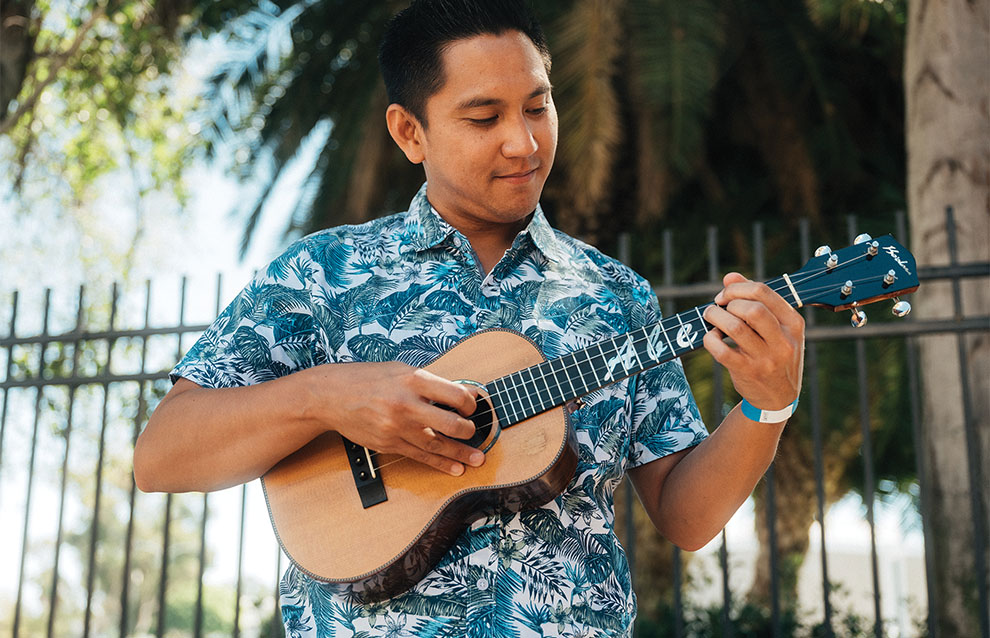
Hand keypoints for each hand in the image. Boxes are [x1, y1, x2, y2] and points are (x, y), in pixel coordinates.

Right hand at [307, 361, 484, 475]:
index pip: (455, 394)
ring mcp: (396, 427)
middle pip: (450, 423)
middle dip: (469, 430)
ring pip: (437, 444)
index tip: (473, 406)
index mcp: (413, 379)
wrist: (330, 395)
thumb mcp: (400, 369)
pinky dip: (439, 463)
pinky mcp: (388, 444)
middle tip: (476, 431)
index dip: (470, 402)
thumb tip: (460, 393)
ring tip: (477, 459)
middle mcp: (406, 404)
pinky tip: (454, 468)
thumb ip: (429, 382)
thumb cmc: (366, 379)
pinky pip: (419, 456)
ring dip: (460, 453)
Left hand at [701, 273, 804, 414]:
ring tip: (711, 317)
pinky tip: (711, 337)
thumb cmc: (774, 353)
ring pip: (735, 327)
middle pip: (752, 308)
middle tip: (718, 307)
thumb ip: (755, 299)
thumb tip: (729, 277)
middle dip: (728, 302)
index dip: (737, 288)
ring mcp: (766, 359)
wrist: (778, 398)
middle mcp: (783, 341)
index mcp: (793, 323)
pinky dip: (710, 339)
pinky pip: (722, 350)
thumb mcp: (776, 327)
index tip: (725, 295)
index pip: (764, 292)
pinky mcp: (748, 372)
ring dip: (715, 317)